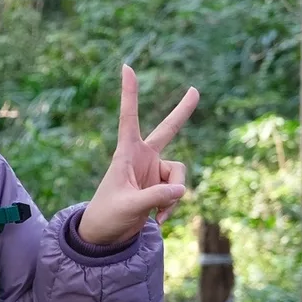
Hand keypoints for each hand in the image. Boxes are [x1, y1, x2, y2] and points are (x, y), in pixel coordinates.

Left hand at [77, 65, 198, 247]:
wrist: (106, 235)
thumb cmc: (108, 216)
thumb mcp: (129, 206)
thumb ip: (156, 197)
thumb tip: (182, 189)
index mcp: (126, 153)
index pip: (129, 117)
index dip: (130, 93)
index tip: (127, 67)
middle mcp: (143, 157)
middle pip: (168, 130)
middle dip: (182, 112)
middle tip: (195, 90)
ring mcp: (154, 171)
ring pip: (179, 175)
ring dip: (173, 196)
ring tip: (157, 213)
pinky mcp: (162, 186)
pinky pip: (178, 191)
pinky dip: (171, 206)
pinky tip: (158, 220)